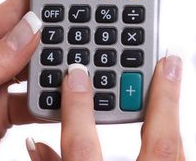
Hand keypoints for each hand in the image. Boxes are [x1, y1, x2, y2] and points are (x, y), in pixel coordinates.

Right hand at [27, 57, 184, 160]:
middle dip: (163, 100)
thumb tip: (35, 143)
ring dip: (174, 111)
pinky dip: (175, 136)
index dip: (78, 107)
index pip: (82, 146)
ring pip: (176, 150)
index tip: (77, 74)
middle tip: (169, 63)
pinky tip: (171, 115)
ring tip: (175, 74)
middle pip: (157, 144)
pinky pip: (178, 159)